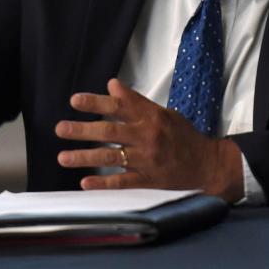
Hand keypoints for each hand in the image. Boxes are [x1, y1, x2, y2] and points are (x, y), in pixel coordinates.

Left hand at [55, 78, 244, 201]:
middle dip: (82, 130)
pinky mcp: (148, 179)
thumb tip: (112, 85)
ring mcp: (147, 159)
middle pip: (110, 130)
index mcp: (151, 117)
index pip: (119, 105)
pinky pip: (122, 182)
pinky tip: (85, 183)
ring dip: (84, 157)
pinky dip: (103, 183)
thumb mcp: (164, 113)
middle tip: (60, 129)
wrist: (207, 164)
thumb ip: (136, 102)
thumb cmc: (184, 136)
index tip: (75, 101)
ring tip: (63, 157)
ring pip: (111, 156)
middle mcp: (147, 136)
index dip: (96, 102)